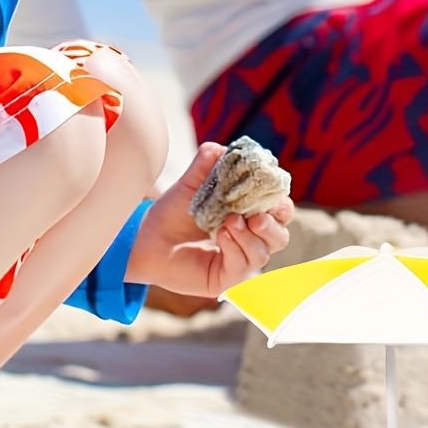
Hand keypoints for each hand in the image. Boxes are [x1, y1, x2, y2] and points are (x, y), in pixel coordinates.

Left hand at [125, 141, 293, 299]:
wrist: (146, 240)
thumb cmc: (172, 213)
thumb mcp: (190, 185)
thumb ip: (205, 166)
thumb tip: (220, 148)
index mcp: (248, 215)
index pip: (280, 211)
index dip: (281, 202)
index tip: (271, 193)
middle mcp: (249, 240)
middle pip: (281, 235)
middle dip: (273, 224)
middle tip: (256, 216)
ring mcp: (240, 260)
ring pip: (264, 252)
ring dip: (249, 236)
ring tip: (228, 223)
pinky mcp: (227, 279)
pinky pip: (244, 266)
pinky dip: (236, 249)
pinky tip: (220, 237)